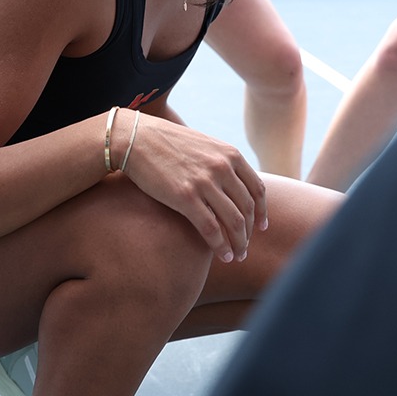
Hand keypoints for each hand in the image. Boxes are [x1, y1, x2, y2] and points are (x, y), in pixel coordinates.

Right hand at [119, 113, 267, 262]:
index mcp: (230, 154)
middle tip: (245, 247)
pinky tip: (223, 257)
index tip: (261, 228)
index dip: (262, 212)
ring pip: (234, 222)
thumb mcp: (203, 146)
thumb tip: (232, 183)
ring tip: (237, 256)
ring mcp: (205, 182)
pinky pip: (211, 229)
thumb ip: (220, 162)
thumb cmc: (166, 143)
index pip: (256, 189)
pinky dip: (221, 246)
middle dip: (249, 233)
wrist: (135, 138)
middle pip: (247, 208)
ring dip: (239, 244)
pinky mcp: (185, 197)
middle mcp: (222, 167)